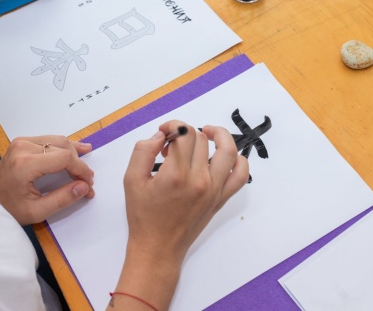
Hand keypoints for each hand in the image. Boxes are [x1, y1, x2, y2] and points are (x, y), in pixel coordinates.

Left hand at [0, 136, 94, 224]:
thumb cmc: (9, 208)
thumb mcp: (36, 211)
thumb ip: (62, 199)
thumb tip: (85, 187)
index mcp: (26, 164)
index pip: (64, 158)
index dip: (81, 170)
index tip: (88, 185)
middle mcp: (24, 147)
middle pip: (63, 147)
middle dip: (78, 164)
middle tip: (87, 182)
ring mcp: (22, 141)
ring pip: (58, 140)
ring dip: (74, 153)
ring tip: (86, 164)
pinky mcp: (22, 141)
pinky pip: (49, 140)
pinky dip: (64, 147)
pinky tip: (78, 149)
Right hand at [110, 121, 248, 310]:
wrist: (158, 247)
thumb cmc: (143, 216)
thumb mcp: (131, 180)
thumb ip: (143, 151)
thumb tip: (160, 136)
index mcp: (176, 175)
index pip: (184, 133)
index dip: (173, 125)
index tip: (163, 133)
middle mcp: (199, 180)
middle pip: (201, 139)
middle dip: (185, 133)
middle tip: (170, 145)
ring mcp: (214, 190)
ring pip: (227, 150)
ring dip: (219, 135)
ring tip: (207, 132)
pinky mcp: (221, 198)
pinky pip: (240, 175)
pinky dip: (238, 160)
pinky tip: (224, 155)